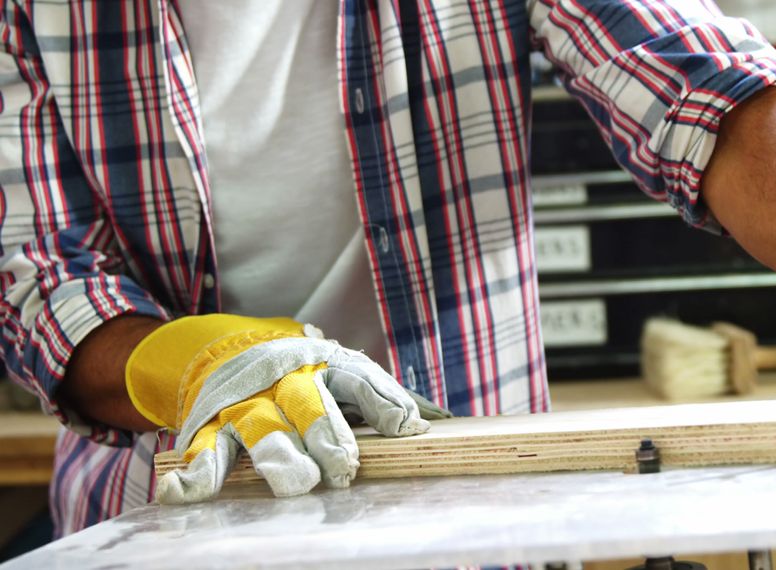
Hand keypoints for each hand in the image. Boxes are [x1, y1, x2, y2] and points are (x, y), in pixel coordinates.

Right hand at [125, 315, 449, 503]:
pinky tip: (185, 492)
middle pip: (310, 404)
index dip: (383, 402)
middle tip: (343, 468)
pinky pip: (204, 449)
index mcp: (330, 365)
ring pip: (262, 426)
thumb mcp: (348, 375)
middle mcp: (288, 380)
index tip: (404, 427)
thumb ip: (389, 400)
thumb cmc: (311, 375)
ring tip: (296, 482)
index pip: (361, 380)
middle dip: (328, 435)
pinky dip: (195, 473)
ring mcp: (248, 401)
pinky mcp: (210, 423)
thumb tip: (445, 425)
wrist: (232, 347)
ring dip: (279, 453)